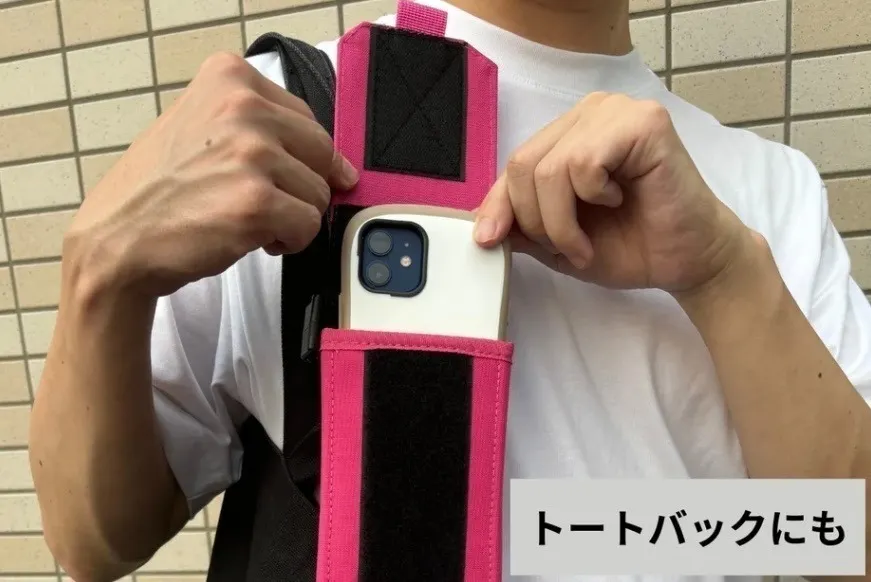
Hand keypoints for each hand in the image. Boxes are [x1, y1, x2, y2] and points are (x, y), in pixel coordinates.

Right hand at [64, 52, 357, 299]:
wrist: (117, 239)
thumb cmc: (159, 190)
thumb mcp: (201, 125)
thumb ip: (264, 128)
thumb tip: (340, 165)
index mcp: (229, 77)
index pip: (305, 117)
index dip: (298, 156)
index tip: (278, 173)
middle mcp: (243, 107)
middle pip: (321, 152)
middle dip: (299, 185)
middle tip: (258, 200)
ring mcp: (251, 154)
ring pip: (318, 192)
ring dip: (291, 215)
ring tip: (245, 217)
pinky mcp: (258, 202)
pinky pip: (308, 225)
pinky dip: (289, 241)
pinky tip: (251, 236)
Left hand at [474, 92, 756, 295]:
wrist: (687, 262)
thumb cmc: (631, 245)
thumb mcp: (558, 241)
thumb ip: (522, 225)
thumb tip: (481, 224)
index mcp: (569, 133)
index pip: (515, 163)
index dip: (498, 204)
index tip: (488, 240)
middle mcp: (590, 113)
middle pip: (523, 164)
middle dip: (536, 221)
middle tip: (567, 248)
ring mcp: (616, 111)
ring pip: (549, 168)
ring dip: (561, 222)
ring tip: (587, 242)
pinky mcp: (643, 122)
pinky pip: (584, 163)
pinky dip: (593, 198)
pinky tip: (620, 201)